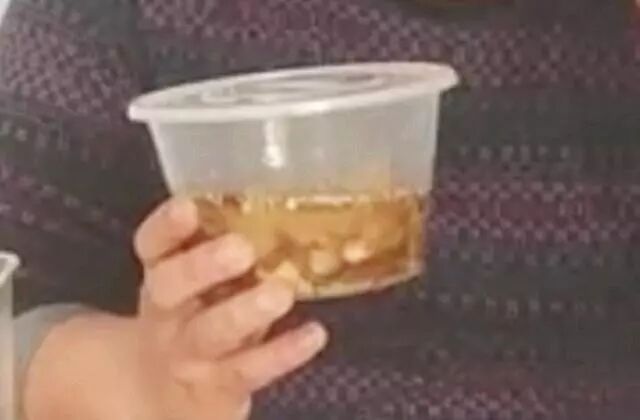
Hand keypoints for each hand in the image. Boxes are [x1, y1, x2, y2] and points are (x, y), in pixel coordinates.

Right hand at [24, 198, 327, 419]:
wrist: (170, 387)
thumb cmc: (198, 312)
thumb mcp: (198, 278)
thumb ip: (225, 244)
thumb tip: (290, 207)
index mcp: (161, 273)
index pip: (153, 244)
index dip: (167, 226)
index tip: (188, 207)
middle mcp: (167, 311)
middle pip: (170, 287)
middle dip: (201, 267)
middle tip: (240, 249)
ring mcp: (189, 351)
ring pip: (209, 332)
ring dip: (244, 312)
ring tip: (280, 293)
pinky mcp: (219, 384)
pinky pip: (249, 369)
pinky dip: (283, 353)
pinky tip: (313, 334)